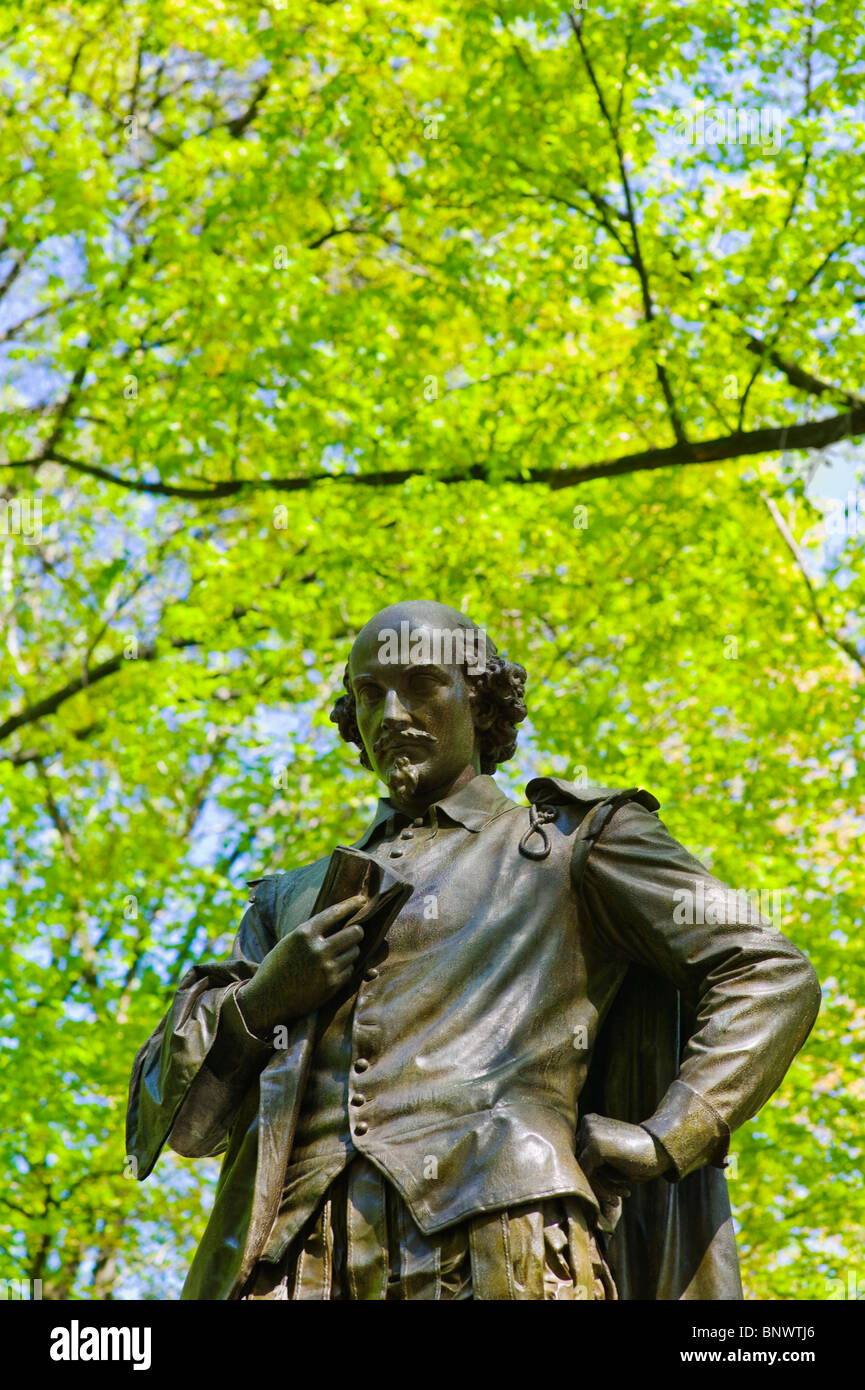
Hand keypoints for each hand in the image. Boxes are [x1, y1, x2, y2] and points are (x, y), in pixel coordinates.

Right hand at [237, 895, 366, 1036]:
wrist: (267, 1000)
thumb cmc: (277, 968)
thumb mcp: (289, 942)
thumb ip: (311, 931)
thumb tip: (338, 919)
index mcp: (303, 933)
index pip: (335, 913)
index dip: (351, 905)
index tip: (361, 900)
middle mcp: (317, 949)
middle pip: (354, 932)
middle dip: (356, 931)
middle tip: (354, 932)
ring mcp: (326, 968)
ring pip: (354, 951)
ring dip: (350, 951)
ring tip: (338, 954)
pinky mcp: (332, 985)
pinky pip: (350, 970)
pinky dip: (345, 968)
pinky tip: (332, 970)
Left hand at [575, 1113, 671, 1203]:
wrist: (662, 1150)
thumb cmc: (640, 1157)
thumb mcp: (612, 1159)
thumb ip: (592, 1164)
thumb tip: (573, 1183)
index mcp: (590, 1123)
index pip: (581, 1155)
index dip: (595, 1176)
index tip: (613, 1190)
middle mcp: (586, 1124)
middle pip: (580, 1163)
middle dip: (599, 1183)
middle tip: (620, 1197)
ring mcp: (589, 1133)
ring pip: (582, 1170)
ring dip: (602, 1187)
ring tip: (624, 1194)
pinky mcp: (594, 1147)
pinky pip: (588, 1175)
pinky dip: (602, 1189)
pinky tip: (624, 1192)